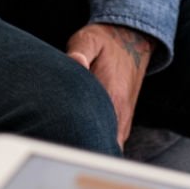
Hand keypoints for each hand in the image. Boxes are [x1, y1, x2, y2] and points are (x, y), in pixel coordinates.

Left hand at [65, 23, 155, 145]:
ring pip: (109, 147)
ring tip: (68, 145)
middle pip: (101, 147)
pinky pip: (114, 142)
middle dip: (80, 150)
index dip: (77, 142)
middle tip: (57, 147)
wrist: (131, 38)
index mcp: (112, 96)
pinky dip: (99, 145)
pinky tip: (82, 139)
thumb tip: (75, 62)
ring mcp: (124, 119)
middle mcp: (121, 113)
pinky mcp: (124, 119)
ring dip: (91, 149)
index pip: (96, 132)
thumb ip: (80, 51)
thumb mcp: (89, 39)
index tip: (59, 141)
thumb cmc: (106, 41)